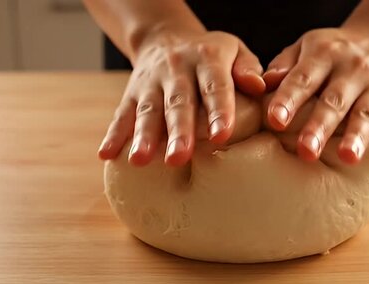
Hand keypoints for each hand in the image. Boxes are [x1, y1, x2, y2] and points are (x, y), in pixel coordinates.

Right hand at [98, 30, 265, 165]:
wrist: (166, 37)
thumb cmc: (211, 56)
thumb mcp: (234, 50)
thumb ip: (247, 69)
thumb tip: (260, 87)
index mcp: (207, 59)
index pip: (214, 86)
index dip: (219, 110)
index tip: (222, 136)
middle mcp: (176, 69)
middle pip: (177, 102)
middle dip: (178, 131)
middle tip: (180, 157)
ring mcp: (151, 82)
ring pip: (147, 110)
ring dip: (143, 136)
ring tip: (140, 160)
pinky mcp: (131, 93)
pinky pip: (121, 114)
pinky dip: (113, 135)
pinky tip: (107, 154)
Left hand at [263, 26, 368, 162]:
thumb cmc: (332, 53)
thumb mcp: (306, 47)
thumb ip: (284, 65)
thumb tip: (261, 84)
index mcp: (324, 55)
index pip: (304, 78)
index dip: (289, 99)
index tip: (275, 120)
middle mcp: (352, 70)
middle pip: (334, 101)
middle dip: (320, 127)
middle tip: (306, 151)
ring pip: (365, 114)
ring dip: (356, 136)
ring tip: (347, 158)